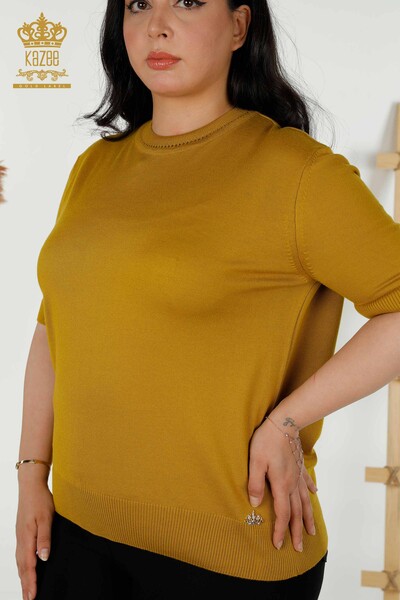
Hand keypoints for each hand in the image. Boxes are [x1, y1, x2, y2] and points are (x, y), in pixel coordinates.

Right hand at [15, 472, 54, 599]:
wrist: (30, 485)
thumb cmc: (40, 500)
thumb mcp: (46, 518)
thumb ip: (45, 538)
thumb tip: (44, 558)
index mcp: (27, 538)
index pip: (29, 566)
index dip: (31, 582)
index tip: (33, 597)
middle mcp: (21, 540)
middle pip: (22, 567)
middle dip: (26, 585)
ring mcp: (20, 536)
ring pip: (20, 562)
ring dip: (23, 577)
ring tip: (27, 590)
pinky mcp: (21, 533)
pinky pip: (20, 554)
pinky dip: (22, 566)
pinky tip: (25, 569)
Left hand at [247, 417, 316, 551]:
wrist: (284, 423)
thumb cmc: (266, 441)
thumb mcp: (255, 461)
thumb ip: (255, 483)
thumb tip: (255, 504)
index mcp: (281, 485)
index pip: (282, 513)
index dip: (280, 530)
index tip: (278, 545)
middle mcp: (292, 483)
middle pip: (296, 512)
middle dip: (296, 531)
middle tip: (299, 548)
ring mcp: (298, 475)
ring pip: (305, 501)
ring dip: (308, 518)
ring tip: (312, 531)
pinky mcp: (300, 466)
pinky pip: (307, 483)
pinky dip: (310, 492)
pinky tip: (314, 495)